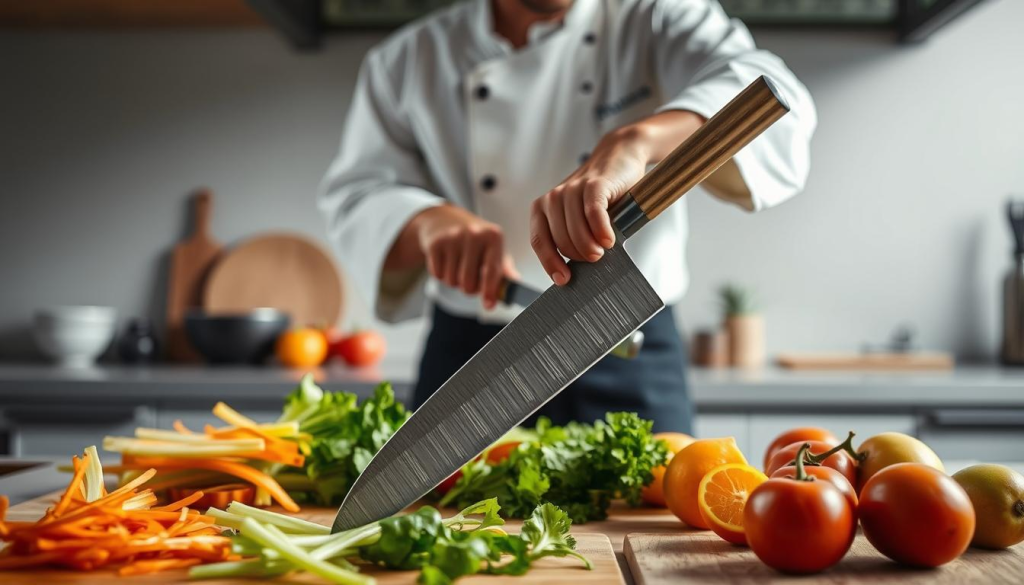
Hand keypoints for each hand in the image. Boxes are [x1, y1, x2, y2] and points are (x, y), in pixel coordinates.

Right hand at [411, 205, 517, 308]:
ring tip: (457, 266)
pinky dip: (441, 274)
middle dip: (469, 288)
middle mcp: (474, 233)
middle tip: (470, 278)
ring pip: (452, 281)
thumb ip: (504, 271)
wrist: (444, 220)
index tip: (488, 305)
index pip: (492, 271)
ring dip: (454, 281)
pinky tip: (445, 260)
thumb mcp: (493, 250)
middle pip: (469, 282)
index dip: (490, 291)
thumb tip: (512, 290)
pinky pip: (437, 275)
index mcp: (493, 236)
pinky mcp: (435, 243)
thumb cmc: (474, 241)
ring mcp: (453, 237)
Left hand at [529, 111, 704, 284]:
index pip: (540, 242)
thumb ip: (572, 237)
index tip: (563, 280)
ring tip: (603, 251)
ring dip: (590, 248)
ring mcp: (572, 189)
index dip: (550, 263)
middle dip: (578, 256)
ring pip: (576, 231)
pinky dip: (601, 231)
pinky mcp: (594, 184)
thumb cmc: (599, 195)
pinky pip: (593, 214)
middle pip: (561, 241)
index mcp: (543, 208)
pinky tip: (609, 240)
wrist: (618, 157)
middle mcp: (553, 198)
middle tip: (595, 259)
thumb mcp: (578, 216)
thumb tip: (573, 273)